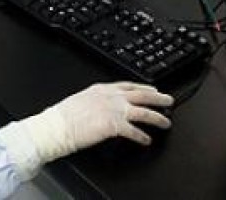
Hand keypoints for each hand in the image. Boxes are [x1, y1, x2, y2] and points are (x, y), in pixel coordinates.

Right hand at [46, 82, 172, 150]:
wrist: (56, 126)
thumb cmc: (63, 116)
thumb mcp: (81, 99)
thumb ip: (96, 100)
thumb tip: (103, 106)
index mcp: (101, 89)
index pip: (128, 85)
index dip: (143, 87)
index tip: (152, 88)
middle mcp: (111, 97)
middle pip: (141, 95)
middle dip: (158, 97)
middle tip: (169, 100)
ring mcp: (114, 110)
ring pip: (143, 111)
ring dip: (157, 117)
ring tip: (166, 122)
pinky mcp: (114, 126)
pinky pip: (133, 131)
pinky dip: (142, 137)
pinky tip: (147, 140)